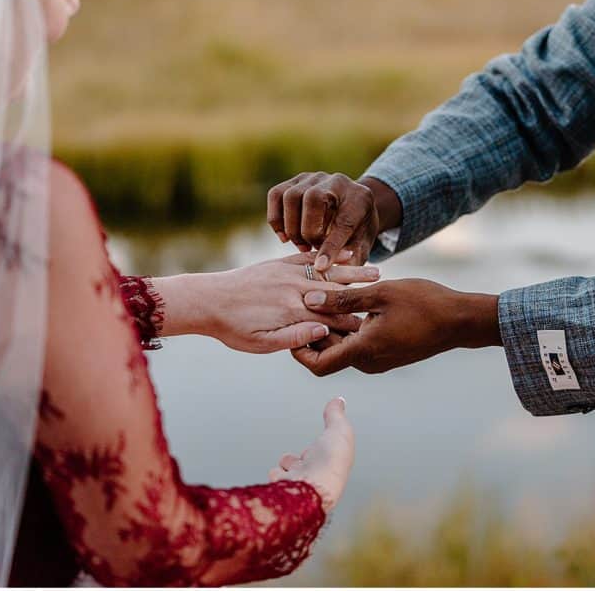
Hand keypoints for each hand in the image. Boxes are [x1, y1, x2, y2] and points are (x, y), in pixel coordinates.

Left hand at [154, 251, 377, 352]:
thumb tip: (322, 331)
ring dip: (352, 270)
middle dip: (361, 292)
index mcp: (291, 312)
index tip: (374, 324)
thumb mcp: (261, 343)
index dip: (353, 321)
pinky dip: (328, 254)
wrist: (207, 299)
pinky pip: (309, 257)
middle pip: (334, 291)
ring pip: (326, 271)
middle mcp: (293, 289)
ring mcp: (287, 273)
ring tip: (375, 269)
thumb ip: (293, 336)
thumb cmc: (232, 328)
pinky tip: (345, 251)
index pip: (330, 317)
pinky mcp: (280, 263)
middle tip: (387, 290)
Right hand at [266, 173, 401, 270]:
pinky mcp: (294, 181)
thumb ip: (350, 261)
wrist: (351, 209)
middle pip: (313, 199)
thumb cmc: (356, 234)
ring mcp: (313, 177)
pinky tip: (285, 237)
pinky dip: (276, 219)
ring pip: (291, 196)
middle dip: (308, 231)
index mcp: (360, 199)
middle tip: (309, 251)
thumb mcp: (360, 248)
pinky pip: (276, 195)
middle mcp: (337, 181)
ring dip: (291, 226)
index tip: (321, 267)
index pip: (343, 221)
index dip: (331, 246)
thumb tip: (334, 275)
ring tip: (300, 246)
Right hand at [269, 397, 353, 512]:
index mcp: (333, 461)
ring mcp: (301, 481)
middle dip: (303, 458)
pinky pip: (277, 477)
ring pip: (291, 471)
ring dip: (288, 465)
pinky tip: (278, 473)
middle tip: (303, 456)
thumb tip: (338, 401)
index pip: (327, 453)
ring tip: (288, 463)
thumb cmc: (330, 464)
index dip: (324, 446)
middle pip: (308, 463)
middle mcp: (318, 473)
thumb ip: (336, 415)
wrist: (312, 488)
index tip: (322, 443)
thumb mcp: (339, 429)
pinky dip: (277, 474)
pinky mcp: (284, 486)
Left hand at [291, 279, 501, 375]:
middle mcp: (368, 362)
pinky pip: (358, 345)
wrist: (460, 320)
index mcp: (364, 351)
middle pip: (327, 355)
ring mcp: (379, 360)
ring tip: (326, 298)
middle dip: (313, 333)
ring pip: (343, 349)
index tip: (293, 325)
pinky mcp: (387, 353)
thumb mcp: (380, 294)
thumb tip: (309, 299)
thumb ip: (343, 299)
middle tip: (305, 304)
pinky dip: (348, 329)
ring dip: (332, 329)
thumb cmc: (424, 303)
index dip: (299, 349)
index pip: (318, 364)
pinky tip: (349, 304)